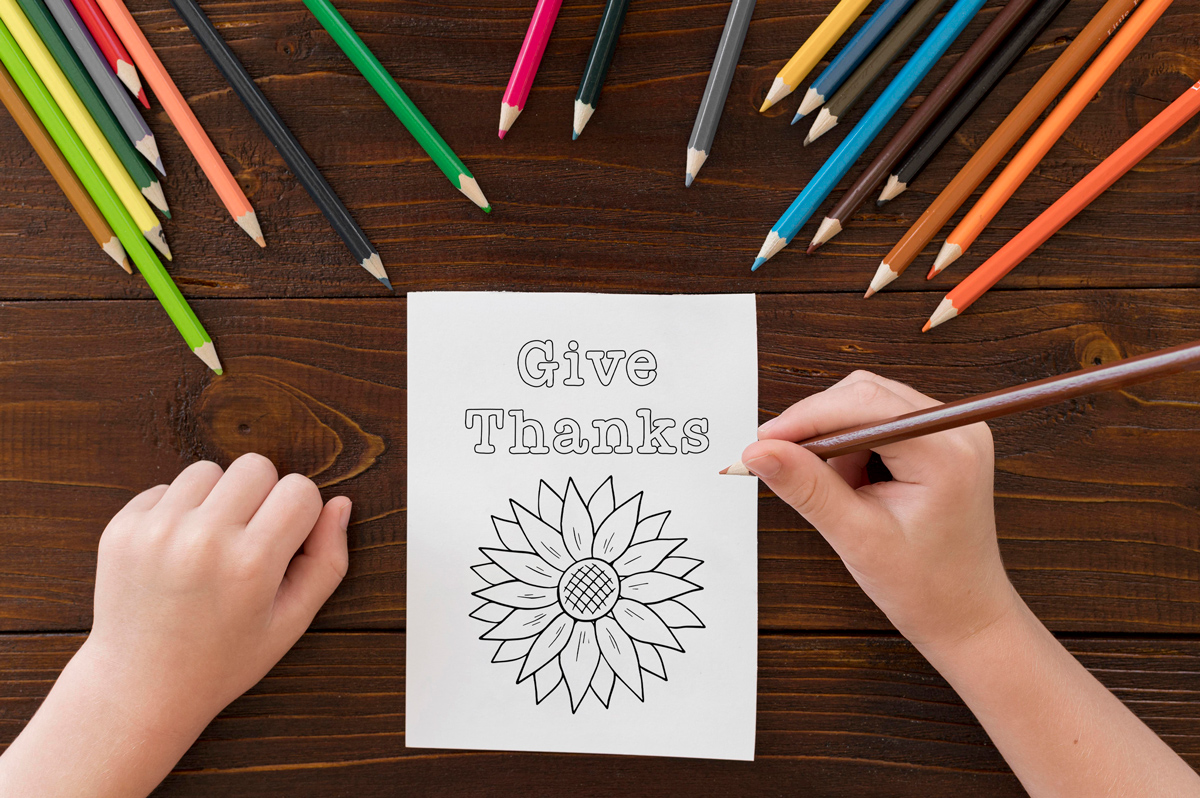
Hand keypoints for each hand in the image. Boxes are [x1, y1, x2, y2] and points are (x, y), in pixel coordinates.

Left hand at [82, 454, 350, 735]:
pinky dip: (178, 511)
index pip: (301, 490)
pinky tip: (177, 552)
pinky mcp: (122, 529)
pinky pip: (167, 488)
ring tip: (211, 545)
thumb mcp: (292, 622)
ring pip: (210, 470)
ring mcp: (156, 532)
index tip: (285, 544)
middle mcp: (202, 540)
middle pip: (256, 466)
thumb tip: (339, 504)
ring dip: (218, 498)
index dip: (301, 515)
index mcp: (251, 565)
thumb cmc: (223, 660)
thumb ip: (327, 561)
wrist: (140, 689)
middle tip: (249, 541)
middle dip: (262, 496)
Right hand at [737, 371, 1015, 650]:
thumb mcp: (857, 537)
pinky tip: (856, 488)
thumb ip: (807, 487)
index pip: (864, 403)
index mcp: (947, 453)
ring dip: (836, 442)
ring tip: (841, 494)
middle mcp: (957, 430)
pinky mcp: (939, 439)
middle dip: (818, 428)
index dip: (807, 417)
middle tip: (784, 463)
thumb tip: (760, 451)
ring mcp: (951, 431)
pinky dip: (852, 449)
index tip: (764, 441)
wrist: (964, 615)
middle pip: (864, 394)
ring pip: (866, 404)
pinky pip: (878, 421)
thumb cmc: (926, 586)